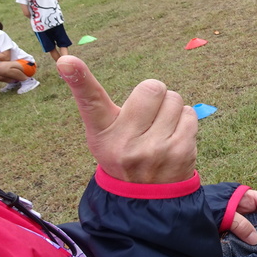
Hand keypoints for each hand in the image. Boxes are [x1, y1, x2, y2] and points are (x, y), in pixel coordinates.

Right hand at [57, 55, 196, 184]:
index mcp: (102, 132)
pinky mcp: (182, 152)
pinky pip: (190, 114)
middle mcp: (126, 141)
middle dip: (155, 95)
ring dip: (172, 109)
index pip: (90, 100)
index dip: (79, 78)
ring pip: (175, 99)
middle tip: (148, 116)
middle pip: (152, 87)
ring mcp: (155, 149)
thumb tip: (67, 60)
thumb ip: (94, 99)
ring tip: (160, 130)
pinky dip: (185, 121)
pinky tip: (174, 138)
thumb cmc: (123, 151)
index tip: (67, 61)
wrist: (147, 197)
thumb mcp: (103, 131)